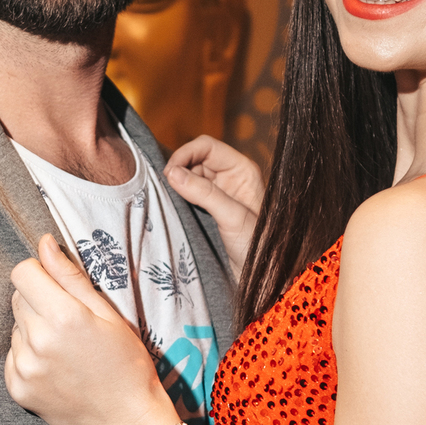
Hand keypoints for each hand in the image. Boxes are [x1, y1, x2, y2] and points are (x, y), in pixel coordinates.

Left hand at [6, 237, 165, 424]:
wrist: (125, 419)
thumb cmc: (126, 363)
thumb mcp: (107, 314)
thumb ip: (70, 277)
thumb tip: (44, 243)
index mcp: (63, 317)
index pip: (22, 273)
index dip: (39, 273)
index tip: (56, 286)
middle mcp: (37, 341)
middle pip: (18, 298)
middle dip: (39, 302)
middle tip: (69, 324)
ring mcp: (24, 368)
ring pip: (15, 327)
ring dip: (34, 331)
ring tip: (66, 350)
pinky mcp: (17, 388)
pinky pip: (13, 356)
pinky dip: (29, 357)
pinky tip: (56, 368)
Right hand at [164, 136, 263, 282]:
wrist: (262, 278)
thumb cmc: (258, 247)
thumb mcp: (232, 217)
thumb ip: (204, 193)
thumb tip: (172, 172)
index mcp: (242, 170)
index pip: (207, 146)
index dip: (185, 153)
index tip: (169, 172)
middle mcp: (230, 178)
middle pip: (195, 159)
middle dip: (178, 168)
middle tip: (163, 186)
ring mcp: (219, 194)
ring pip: (188, 177)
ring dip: (176, 183)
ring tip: (165, 196)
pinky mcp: (208, 211)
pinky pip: (187, 195)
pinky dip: (177, 197)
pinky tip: (170, 205)